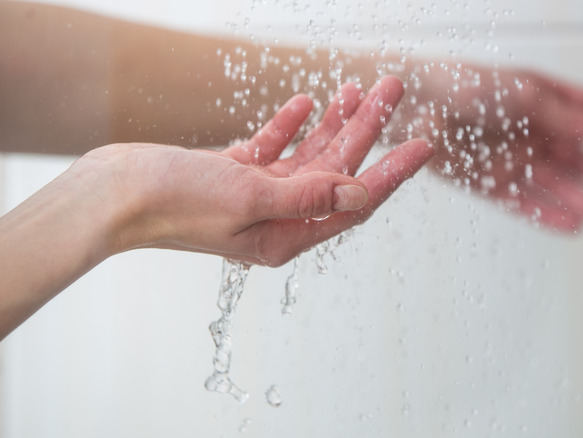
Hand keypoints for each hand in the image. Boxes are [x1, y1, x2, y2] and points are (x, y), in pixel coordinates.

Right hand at [77, 76, 431, 265]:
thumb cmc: (174, 203)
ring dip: (334, 122)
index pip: (354, 202)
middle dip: (367, 129)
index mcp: (286, 234)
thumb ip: (308, 195)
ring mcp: (255, 195)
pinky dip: (289, 126)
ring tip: (359, 87)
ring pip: (308, 155)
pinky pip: (272, 148)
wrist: (112, 195)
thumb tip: (359, 193)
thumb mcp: (249, 198)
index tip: (423, 144)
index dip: (392, 172)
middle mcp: (277, 218)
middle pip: (336, 170)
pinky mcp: (232, 174)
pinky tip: (306, 103)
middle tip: (392, 88)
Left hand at [405, 65, 582, 231]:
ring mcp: (512, 159)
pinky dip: (547, 214)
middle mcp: (532, 133)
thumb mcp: (524, 95)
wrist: (415, 104)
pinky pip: (523, 203)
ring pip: (556, 187)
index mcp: (544, 103)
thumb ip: (566, 116)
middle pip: (576, 162)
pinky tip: (573, 226)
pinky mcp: (489, 182)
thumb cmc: (466, 85)